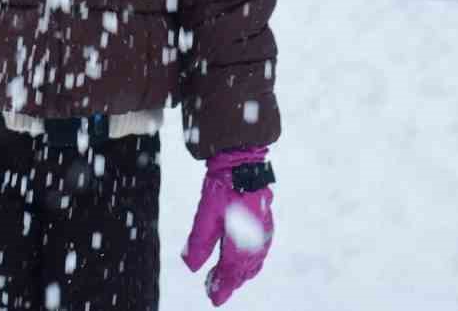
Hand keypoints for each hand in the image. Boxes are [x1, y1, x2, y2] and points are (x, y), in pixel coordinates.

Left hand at [182, 148, 274, 305]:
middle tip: (212, 289)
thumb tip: (190, 267)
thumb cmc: (224, 185)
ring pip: (253, 263)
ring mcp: (265, 233)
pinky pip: (260, 252)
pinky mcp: (266, 223)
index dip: (222, 287)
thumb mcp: (205, 213)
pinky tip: (242, 260)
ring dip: (239, 273)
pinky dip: (250, 262)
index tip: (213, 299)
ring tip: (224, 277)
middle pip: (243, 271)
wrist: (244, 161)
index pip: (231, 273)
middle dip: (229, 281)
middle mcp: (257, 242)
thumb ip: (199, 242)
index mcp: (242, 242)